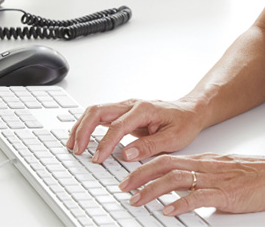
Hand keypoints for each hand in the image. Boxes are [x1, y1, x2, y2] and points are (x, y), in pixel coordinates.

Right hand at [66, 98, 205, 163]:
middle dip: (83, 130)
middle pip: (98, 111)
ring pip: (95, 111)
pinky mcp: (123, 113)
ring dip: (81, 126)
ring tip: (73, 145)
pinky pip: (100, 116)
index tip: (97, 159)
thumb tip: (127, 154)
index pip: (117, 126)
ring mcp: (126, 107)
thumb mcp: (174, 138)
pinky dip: (87, 125)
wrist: (191, 111)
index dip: (105, 144)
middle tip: (77, 150)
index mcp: (144, 109)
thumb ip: (150, 146)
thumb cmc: (184, 123)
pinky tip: (81, 138)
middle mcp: (131, 105)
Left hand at [119, 152, 264, 215]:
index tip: (128, 176)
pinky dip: (179, 203)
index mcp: (205, 161)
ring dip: (152, 190)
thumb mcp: (225, 173)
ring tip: (136, 200)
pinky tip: (167, 210)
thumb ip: (205, 178)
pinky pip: (198, 197)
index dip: (144, 167)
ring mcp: (215, 180)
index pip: (167, 159)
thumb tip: (186, 191)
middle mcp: (206, 167)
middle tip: (122, 187)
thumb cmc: (259, 175)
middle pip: (165, 166)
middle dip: (139, 176)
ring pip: (175, 180)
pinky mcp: (226, 194)